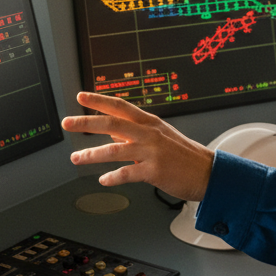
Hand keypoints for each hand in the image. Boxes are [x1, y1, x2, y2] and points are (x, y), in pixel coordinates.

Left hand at [62, 92, 214, 201]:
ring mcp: (151, 151)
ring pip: (114, 149)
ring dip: (92, 154)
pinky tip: (103, 179)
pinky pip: (127, 173)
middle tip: (67, 122)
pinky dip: (113, 177)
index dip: (99, 100)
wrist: (208, 172)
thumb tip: (113, 130)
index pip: (120, 106)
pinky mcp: (154, 171)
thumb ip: (136, 132)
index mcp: (149, 122)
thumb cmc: (184, 155)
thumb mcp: (160, 136)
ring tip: (77, 158)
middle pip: (112, 123)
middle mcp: (149, 133)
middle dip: (86, 122)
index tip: (81, 96)